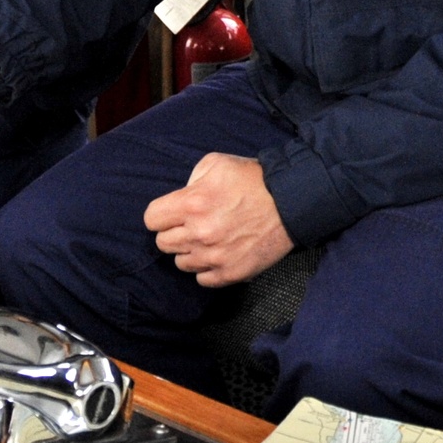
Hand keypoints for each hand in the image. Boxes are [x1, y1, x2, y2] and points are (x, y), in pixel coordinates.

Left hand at [144, 153, 293, 287]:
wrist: (290, 202)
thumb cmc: (252, 179)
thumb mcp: (216, 163)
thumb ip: (191, 180)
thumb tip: (182, 198)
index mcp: (192, 204)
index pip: (152, 219)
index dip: (161, 214)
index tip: (172, 212)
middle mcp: (199, 233)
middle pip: (163, 243)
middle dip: (174, 232)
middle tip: (192, 224)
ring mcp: (215, 257)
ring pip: (181, 263)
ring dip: (190, 251)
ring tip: (208, 239)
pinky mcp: (231, 273)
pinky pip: (202, 279)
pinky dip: (207, 269)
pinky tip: (219, 253)